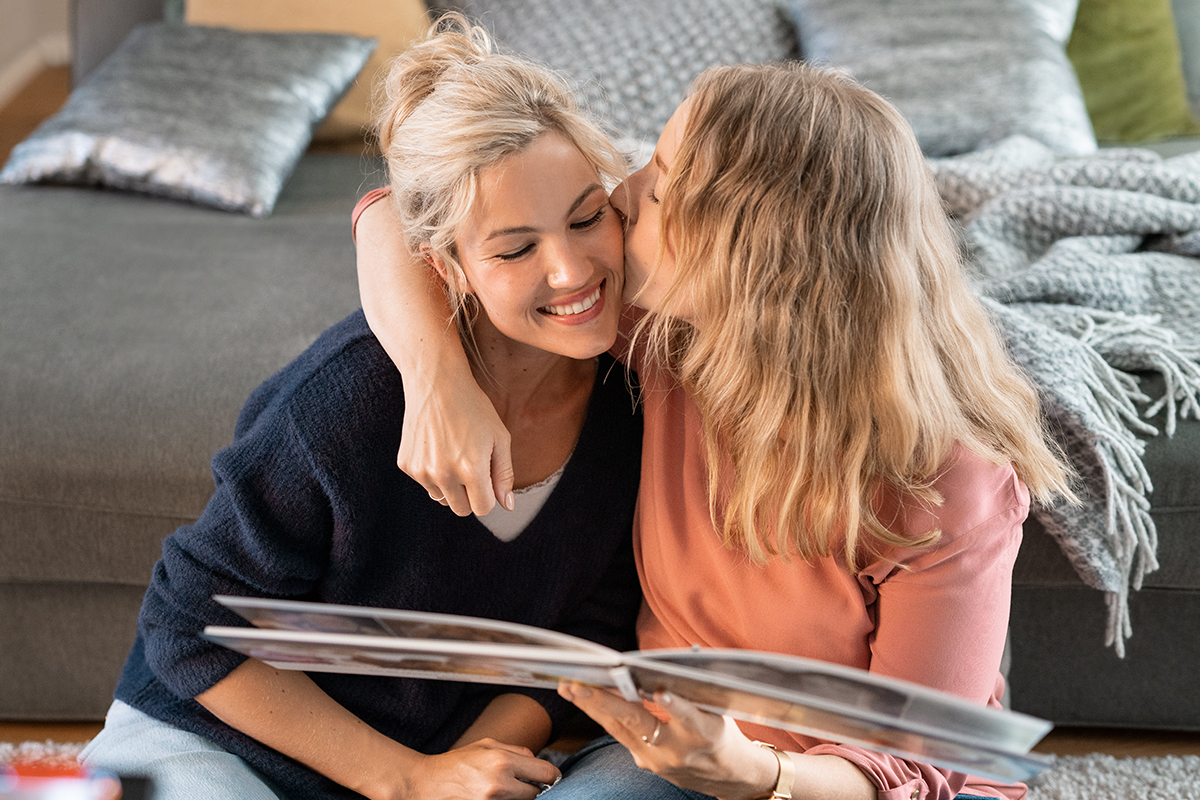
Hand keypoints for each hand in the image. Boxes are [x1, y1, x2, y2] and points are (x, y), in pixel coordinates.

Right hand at [381, 738, 559, 799]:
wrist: (428, 784)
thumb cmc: (457, 762)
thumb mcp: (487, 744)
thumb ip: (517, 750)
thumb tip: (538, 761)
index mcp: (503, 761)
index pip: (546, 773)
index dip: (550, 774)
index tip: (548, 775)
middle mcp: (500, 784)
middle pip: (537, 793)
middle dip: (534, 787)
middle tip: (523, 782)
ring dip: (521, 796)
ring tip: (506, 787)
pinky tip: (498, 795)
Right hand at [398, 375, 514, 516]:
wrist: (436, 382)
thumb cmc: (474, 408)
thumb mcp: (499, 437)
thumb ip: (504, 474)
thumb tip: (507, 506)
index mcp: (471, 469)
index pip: (483, 508)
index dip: (489, 495)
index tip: (487, 478)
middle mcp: (444, 474)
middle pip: (461, 509)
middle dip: (470, 495)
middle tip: (471, 466)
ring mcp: (421, 470)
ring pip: (441, 499)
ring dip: (450, 486)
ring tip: (453, 454)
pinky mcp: (406, 465)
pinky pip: (425, 484)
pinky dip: (433, 473)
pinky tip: (437, 447)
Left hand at [557, 684, 779, 799]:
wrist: (730, 777)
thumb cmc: (723, 733)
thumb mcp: (719, 710)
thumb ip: (694, 690)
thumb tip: (672, 660)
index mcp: (706, 734)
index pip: (690, 718)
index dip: (677, 706)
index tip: (663, 692)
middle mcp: (679, 751)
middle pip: (639, 723)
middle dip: (606, 703)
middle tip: (580, 685)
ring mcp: (658, 761)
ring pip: (620, 729)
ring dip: (592, 707)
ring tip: (568, 687)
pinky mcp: (646, 764)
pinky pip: (620, 734)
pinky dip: (603, 713)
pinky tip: (583, 696)